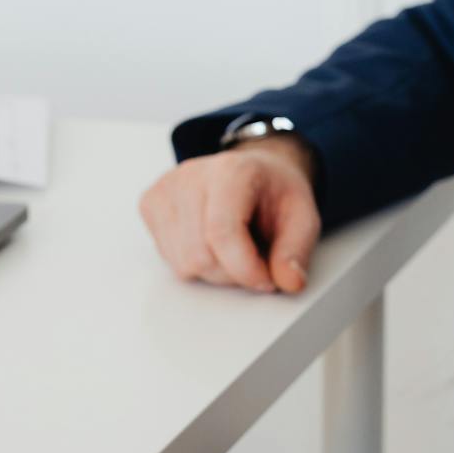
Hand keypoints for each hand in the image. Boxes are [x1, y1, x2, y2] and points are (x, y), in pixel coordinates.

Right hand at [138, 135, 319, 293]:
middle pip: (200, 255)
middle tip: (254, 259)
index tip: (266, 280)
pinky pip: (169, 258)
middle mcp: (191, 175)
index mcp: (232, 171)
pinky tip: (209, 241)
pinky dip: (194, 262)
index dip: (245, 269)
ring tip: (232, 248)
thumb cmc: (274, 193)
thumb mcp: (303, 218)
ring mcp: (165, 189)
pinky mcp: (150, 204)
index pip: (221, 232)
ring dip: (214, 271)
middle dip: (232, 273)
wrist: (255, 172)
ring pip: (183, 263)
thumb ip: (296, 251)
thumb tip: (289, 281)